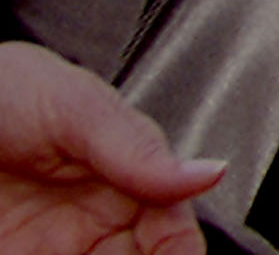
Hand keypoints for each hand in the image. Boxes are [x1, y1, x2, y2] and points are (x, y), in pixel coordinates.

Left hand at [0, 42, 223, 254]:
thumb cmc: (4, 89)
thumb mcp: (75, 107)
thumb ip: (137, 147)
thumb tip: (209, 173)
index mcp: (125, 177)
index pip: (171, 231)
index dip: (177, 252)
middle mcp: (91, 220)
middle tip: (110, 253)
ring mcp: (47, 247)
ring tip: (61, 248)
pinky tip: (37, 251)